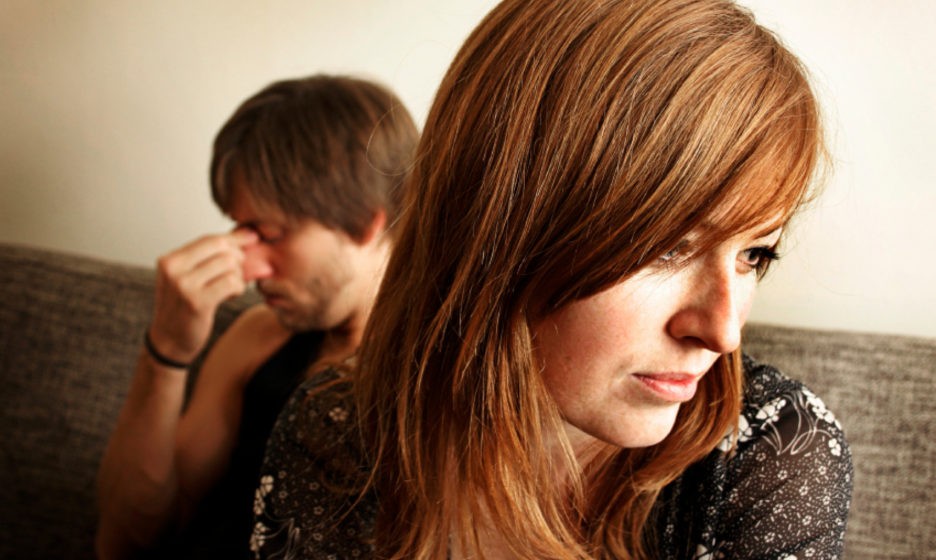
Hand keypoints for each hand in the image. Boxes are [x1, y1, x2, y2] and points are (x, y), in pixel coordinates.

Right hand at [148, 229, 262, 364]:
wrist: (169, 341)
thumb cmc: (184, 307)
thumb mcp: (189, 277)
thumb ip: (211, 257)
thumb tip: (247, 233)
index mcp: (170, 260)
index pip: (210, 239)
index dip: (235, 239)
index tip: (253, 238)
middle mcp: (173, 269)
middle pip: (222, 248)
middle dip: (238, 259)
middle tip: (238, 274)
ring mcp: (183, 286)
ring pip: (229, 265)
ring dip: (238, 276)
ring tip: (231, 288)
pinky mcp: (197, 302)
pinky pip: (231, 282)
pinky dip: (238, 288)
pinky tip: (231, 295)